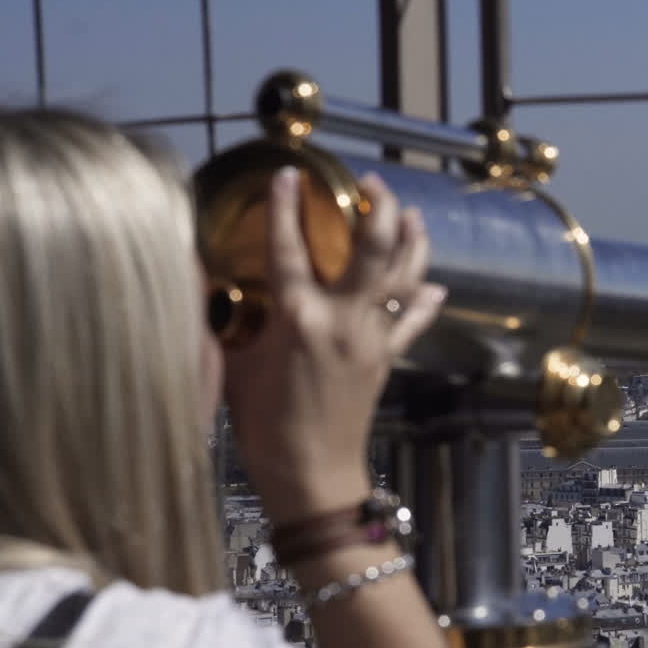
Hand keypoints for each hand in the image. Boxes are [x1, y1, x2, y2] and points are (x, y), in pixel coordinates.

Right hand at [223, 167, 445, 525]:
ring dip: (413, 241)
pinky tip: (432, 281)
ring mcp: (372, 337)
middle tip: (371, 184)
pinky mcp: (388, 357)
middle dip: (380, 207)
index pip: (289, 248)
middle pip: (375, 248)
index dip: (287, 207)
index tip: (290, 174)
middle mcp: (343, 319)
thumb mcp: (236, 363)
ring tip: (410, 214)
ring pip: (407, 276)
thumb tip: (215, 281)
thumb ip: (233, 318)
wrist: (311, 473)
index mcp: (298, 318)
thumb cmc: (265, 425)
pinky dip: (425, 296)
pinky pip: (415, 319)